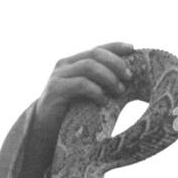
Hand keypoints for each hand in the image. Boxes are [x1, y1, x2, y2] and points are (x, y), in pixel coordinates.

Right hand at [16, 43, 134, 177]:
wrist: (44, 130)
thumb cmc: (71, 113)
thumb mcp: (89, 96)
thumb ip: (102, 86)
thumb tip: (130, 84)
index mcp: (74, 63)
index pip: (98, 48)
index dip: (115, 47)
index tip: (133, 48)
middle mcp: (65, 65)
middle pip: (95, 54)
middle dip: (116, 63)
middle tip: (130, 77)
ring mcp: (58, 76)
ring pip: (89, 66)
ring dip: (109, 77)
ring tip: (120, 91)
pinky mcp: (56, 90)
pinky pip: (80, 84)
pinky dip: (96, 90)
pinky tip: (104, 101)